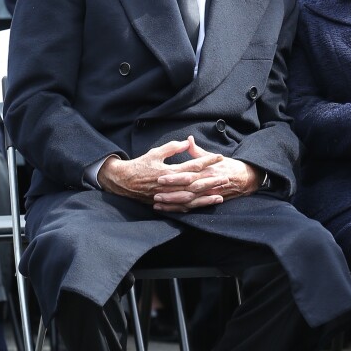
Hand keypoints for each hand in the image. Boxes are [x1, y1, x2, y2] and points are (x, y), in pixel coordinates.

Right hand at [98, 138, 224, 206]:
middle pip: (195, 184)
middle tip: (226, 177)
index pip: (192, 166)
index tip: (219, 157)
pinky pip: (182, 207)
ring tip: (220, 194)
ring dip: (206, 196)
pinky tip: (205, 205)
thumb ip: (171, 148)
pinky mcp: (165, 203)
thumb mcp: (154, 153)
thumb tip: (186, 142)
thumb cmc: (140, 165)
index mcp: (168, 171)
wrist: (123, 181)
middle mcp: (170, 185)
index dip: (207, 161)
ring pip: (191, 198)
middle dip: (212, 180)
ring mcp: (168, 196)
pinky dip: (195, 207)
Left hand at [153, 136, 260, 211]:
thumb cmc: (228, 166)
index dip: (174, 177)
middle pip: (187, 190)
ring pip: (188, 201)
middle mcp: (207, 184)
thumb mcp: (214, 157)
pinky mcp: (207, 202)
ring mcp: (207, 195)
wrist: (246, 179)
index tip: (160, 176)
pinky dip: (180, 209)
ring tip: (158, 203)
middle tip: (155, 192)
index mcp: (207, 171)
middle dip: (171, 192)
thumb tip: (188, 139)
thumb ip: (199, 151)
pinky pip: (192, 207)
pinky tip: (168, 209)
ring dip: (173, 203)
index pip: (188, 174)